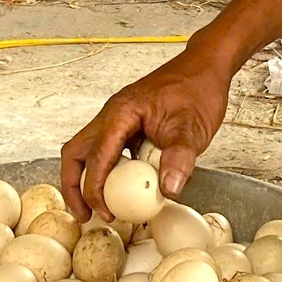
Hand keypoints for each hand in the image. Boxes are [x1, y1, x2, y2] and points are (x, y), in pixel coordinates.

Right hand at [61, 48, 231, 219]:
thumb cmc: (198, 89)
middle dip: (74, 186)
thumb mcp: (192, 128)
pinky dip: (109, 171)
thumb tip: (168, 191)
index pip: (96, 156)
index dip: (95, 189)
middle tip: (83, 214)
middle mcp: (113, 115)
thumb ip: (179, 159)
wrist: (207, 68)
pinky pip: (109, 150)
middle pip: (76, 153)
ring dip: (87, 179)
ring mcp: (119, 119)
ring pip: (88, 151)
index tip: (106, 212)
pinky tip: (125, 188)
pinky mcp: (130, 125)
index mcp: (121, 113)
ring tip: (97, 206)